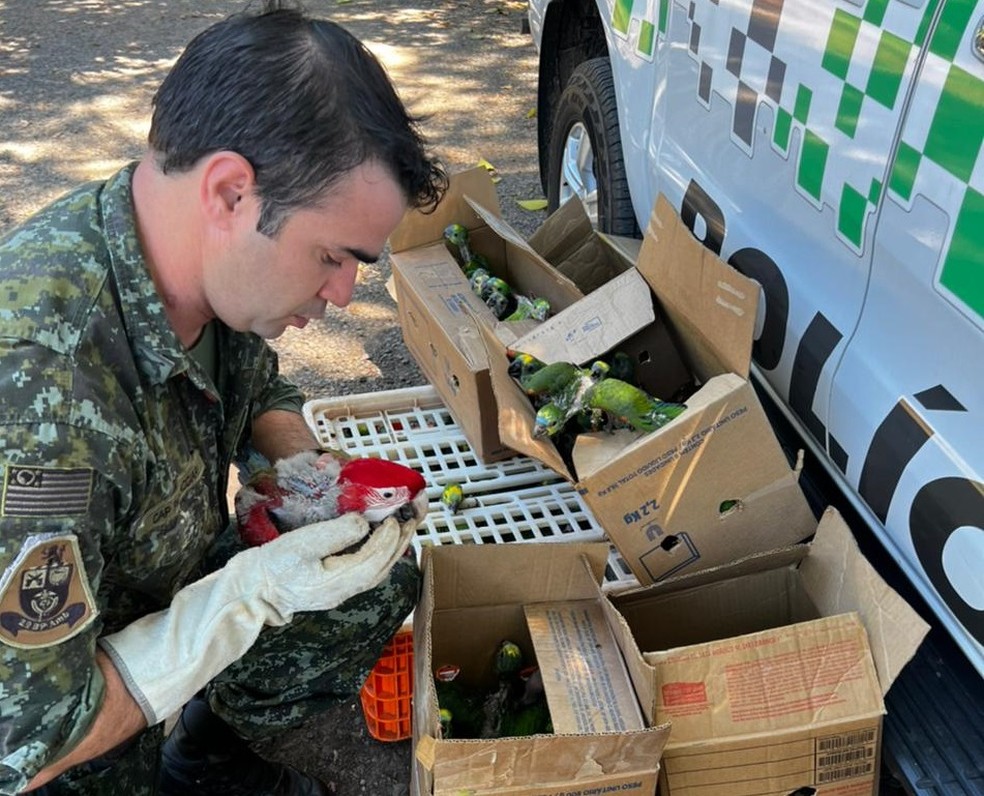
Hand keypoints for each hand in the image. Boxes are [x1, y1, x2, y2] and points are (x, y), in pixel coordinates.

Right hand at [246, 513, 415, 619]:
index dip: (389, 537)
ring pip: (378, 569)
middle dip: (401, 540)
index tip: (396, 516)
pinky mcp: (335, 587)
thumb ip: (335, 534)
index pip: (375, 559)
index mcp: (339, 582)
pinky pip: (368, 570)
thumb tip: (363, 522)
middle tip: (414, 515)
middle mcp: (346, 590)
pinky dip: (381, 553)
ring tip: (405, 524)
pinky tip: (383, 541)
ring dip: (394, 546)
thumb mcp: (301, 544)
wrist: (251, 591)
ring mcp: (341, 591)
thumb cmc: (272, 566)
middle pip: (383, 566)